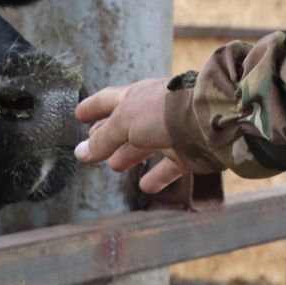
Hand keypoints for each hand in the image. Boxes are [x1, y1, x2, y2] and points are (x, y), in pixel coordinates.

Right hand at [75, 78, 207, 195]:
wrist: (207, 123)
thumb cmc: (162, 113)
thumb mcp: (124, 122)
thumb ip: (102, 139)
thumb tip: (80, 152)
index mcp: (135, 97)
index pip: (108, 100)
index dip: (92, 107)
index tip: (78, 114)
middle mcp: (152, 113)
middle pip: (125, 125)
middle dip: (108, 135)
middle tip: (93, 146)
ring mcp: (170, 133)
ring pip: (145, 146)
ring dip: (128, 155)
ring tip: (114, 166)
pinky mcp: (186, 154)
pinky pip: (168, 168)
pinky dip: (156, 177)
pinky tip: (145, 186)